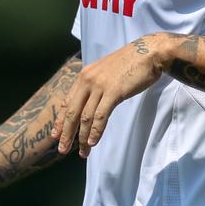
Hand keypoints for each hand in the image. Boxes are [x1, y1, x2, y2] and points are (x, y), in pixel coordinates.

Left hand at [54, 34, 172, 158]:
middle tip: (61, 149)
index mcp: (84, 76)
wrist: (148, 52)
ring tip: (82, 152)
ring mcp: (100, 86)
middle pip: (72, 112)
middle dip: (66, 133)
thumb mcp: (105, 72)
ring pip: (85, 117)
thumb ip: (95, 86)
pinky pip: (101, 115)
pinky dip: (96, 131)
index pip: (67, 102)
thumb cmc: (130, 63)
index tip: (55, 135)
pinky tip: (93, 142)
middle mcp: (87, 80)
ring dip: (82, 137)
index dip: (60, 120)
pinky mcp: (113, 91)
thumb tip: (89, 102)